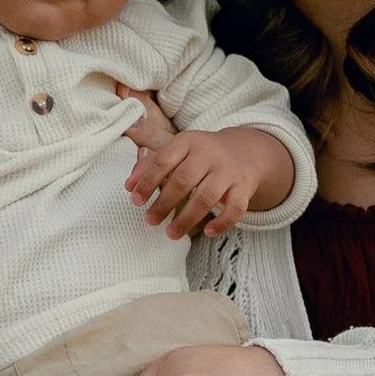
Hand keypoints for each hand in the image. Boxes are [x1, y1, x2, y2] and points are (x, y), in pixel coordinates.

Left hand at [124, 121, 289, 242]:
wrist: (245, 151)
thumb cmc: (201, 155)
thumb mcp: (178, 151)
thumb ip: (151, 165)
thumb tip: (129, 186)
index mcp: (188, 141)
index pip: (163, 160)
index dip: (147, 181)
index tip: (135, 200)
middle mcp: (209, 154)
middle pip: (183, 180)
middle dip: (164, 203)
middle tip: (150, 220)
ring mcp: (228, 171)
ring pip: (207, 197)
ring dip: (186, 218)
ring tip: (171, 233)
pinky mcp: (244, 187)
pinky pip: (235, 208)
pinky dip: (222, 222)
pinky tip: (208, 232)